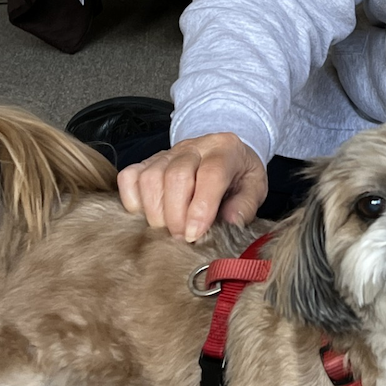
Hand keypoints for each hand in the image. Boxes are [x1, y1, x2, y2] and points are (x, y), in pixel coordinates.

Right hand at [116, 132, 267, 241]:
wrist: (225, 154)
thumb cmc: (239, 175)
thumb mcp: (255, 188)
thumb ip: (245, 205)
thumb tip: (230, 223)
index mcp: (225, 150)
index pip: (210, 174)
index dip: (201, 208)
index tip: (195, 235)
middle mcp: (194, 147)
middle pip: (176, 176)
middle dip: (176, 215)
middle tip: (182, 239)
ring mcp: (167, 153)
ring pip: (150, 177)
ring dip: (155, 212)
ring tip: (168, 231)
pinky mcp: (148, 162)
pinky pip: (129, 177)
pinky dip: (133, 201)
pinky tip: (148, 216)